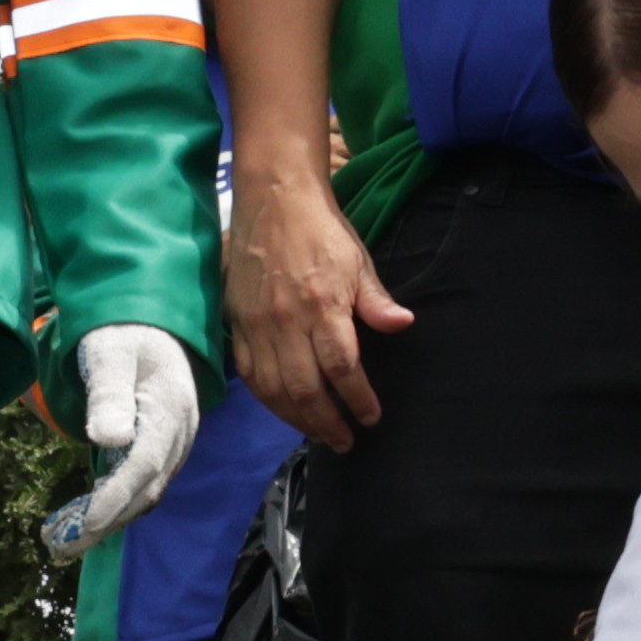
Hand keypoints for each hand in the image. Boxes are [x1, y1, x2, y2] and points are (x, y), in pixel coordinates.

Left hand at [57, 322, 200, 550]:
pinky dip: (116, 505)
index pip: (143, 464)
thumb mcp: (110, 352)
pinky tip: (86, 516)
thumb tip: (108, 439)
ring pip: (145, 493)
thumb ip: (108, 392)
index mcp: (169, 408)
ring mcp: (173, 444)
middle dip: (106, 522)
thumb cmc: (123, 332)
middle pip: (146, 489)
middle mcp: (179, 434)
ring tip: (63, 540)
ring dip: (108, 520)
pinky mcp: (161, 449)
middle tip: (59, 545)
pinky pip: (142, 485)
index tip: (85, 524)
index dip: (115, 498)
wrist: (152, 324)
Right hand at [217, 151, 406, 441]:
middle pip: (304, 389)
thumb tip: (403, 326)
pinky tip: (285, 411)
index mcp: (321, 304)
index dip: (357, 399)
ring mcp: (257, 325)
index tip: (371, 418)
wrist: (273, 199)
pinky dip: (268, 400)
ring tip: (319, 434)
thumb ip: (376, 301)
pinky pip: (250, 374)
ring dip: (297, 420)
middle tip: (346, 442)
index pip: (341, 367)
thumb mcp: (359, 261)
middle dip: (327, 423)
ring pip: (274, 390)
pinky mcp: (236, 323)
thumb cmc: (322, 231)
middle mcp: (285, 321)